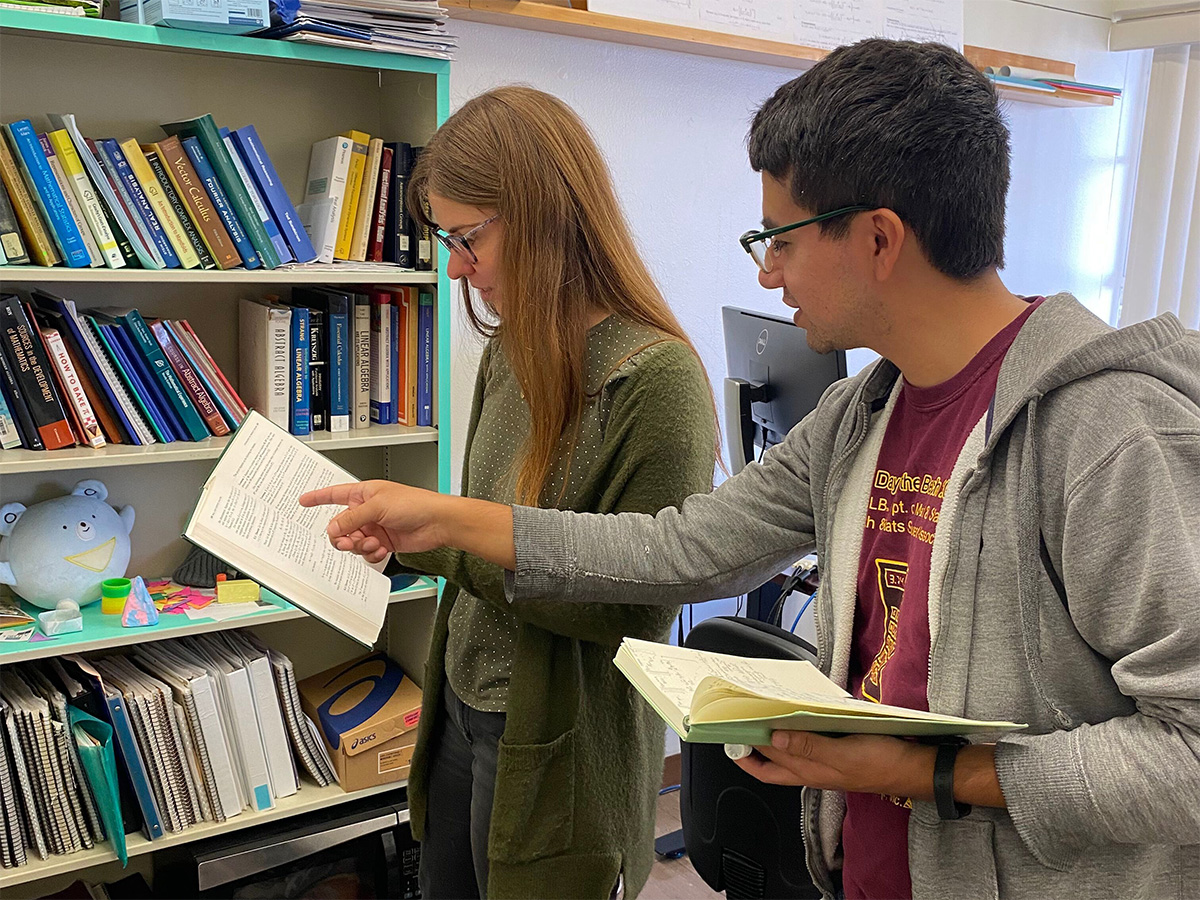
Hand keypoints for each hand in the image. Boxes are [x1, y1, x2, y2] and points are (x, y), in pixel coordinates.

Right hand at [299, 480, 446, 563]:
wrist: (437, 522)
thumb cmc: (415, 503)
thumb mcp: (378, 507)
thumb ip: (352, 518)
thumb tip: (333, 528)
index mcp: (364, 494)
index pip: (334, 494)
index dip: (318, 497)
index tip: (303, 500)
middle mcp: (367, 511)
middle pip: (340, 526)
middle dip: (342, 536)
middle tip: (347, 542)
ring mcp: (374, 527)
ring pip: (352, 542)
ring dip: (359, 546)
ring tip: (373, 543)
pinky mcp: (383, 542)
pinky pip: (366, 552)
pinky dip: (371, 554)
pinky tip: (381, 550)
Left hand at [734, 732, 1005, 807]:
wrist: (914, 766)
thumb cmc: (881, 763)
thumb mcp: (843, 754)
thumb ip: (809, 746)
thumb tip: (774, 736)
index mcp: (809, 772)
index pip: (766, 763)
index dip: (744, 752)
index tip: (724, 734)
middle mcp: (812, 768)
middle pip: (772, 760)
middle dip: (750, 743)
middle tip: (734, 720)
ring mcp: (824, 760)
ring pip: (788, 749)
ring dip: (771, 734)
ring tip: (757, 713)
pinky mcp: (837, 749)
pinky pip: (808, 740)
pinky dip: (796, 728)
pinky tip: (794, 713)